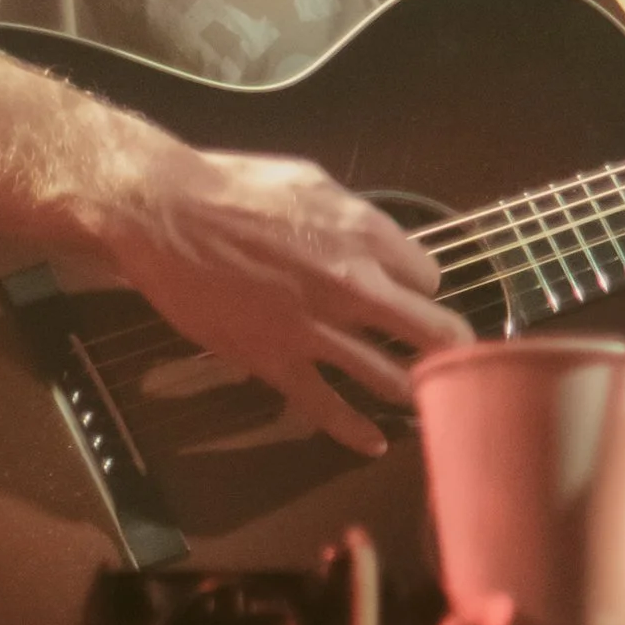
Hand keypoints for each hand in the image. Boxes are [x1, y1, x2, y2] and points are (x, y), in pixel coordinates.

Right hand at [92, 133, 470, 457]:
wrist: (166, 217)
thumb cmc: (234, 188)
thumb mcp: (310, 181)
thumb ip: (353, 218)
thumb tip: (379, 242)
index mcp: (364, 234)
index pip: (429, 276)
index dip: (424, 287)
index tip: (413, 295)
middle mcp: (353, 285)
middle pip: (432, 332)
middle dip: (450, 349)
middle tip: (458, 362)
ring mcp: (316, 330)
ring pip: (390, 377)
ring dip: (414, 391)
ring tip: (429, 402)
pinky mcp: (277, 362)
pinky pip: (327, 407)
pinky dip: (356, 430)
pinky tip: (375, 443)